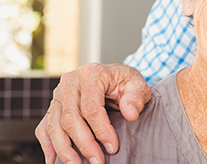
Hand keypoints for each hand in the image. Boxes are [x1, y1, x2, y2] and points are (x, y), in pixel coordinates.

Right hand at [35, 63, 150, 163]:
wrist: (114, 76)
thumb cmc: (125, 82)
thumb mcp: (137, 84)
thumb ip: (135, 98)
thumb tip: (130, 114)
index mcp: (91, 74)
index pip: (91, 108)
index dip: (101, 130)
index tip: (112, 147)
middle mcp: (70, 82)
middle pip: (70, 119)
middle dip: (84, 144)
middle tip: (97, 161)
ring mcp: (58, 94)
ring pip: (54, 126)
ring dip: (64, 150)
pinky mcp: (53, 106)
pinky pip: (44, 127)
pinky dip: (48, 146)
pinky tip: (55, 161)